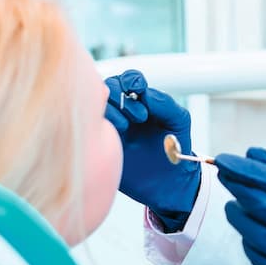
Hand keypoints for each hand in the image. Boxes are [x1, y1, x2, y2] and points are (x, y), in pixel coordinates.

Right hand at [104, 70, 200, 231]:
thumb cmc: (176, 150)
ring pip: (95, 106)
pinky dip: (95, 126)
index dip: (131, 80)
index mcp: (140, 102)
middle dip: (121, 97)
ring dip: (110, 111)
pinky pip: (87, 130)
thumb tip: (143, 94)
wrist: (170, 184)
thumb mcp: (178, 121)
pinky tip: (112, 136)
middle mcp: (122, 111)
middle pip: (108, 88)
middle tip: (140, 117)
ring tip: (126, 128)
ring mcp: (109, 128)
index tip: (139, 90)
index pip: (128, 79)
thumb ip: (164, 103)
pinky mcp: (100, 145)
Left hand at [215, 148, 265, 264]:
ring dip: (239, 219)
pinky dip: (251, 247)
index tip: (224, 160)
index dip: (245, 171)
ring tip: (234, 206)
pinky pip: (264, 264)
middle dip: (238, 189)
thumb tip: (251, 154)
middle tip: (225, 177)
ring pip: (257, 238)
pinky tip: (249, 235)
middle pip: (261, 209)